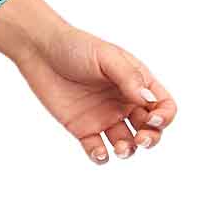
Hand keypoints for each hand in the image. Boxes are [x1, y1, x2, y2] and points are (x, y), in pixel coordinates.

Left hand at [12, 24, 177, 163]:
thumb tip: (150, 101)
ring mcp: (103, 116)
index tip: (152, 118)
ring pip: (127, 144)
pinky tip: (99, 152)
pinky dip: (101, 156)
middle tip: (141, 140)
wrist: (39, 50)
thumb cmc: (74, 45)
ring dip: (129, 151)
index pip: (163, 105)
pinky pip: (97, 149)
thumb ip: (129, 78)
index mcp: (135, 83)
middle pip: (150, 129)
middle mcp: (123, 102)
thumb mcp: (106, 56)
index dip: (164, 116)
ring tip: (120, 148)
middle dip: (151, 139)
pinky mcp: (82, 128)